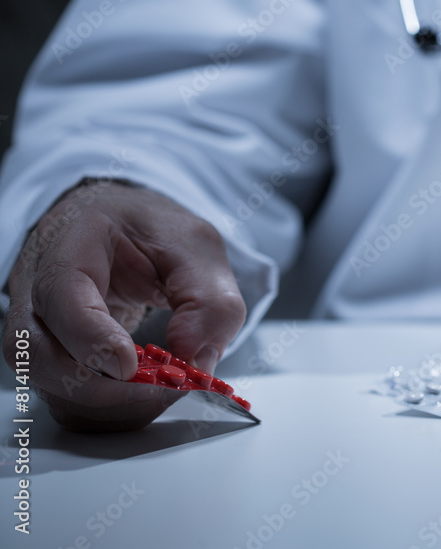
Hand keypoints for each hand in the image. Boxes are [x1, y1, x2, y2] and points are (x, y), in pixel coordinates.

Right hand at [1, 180, 245, 430]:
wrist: (117, 225)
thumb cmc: (149, 229)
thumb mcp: (195, 245)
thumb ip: (208, 299)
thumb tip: (197, 359)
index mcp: (68, 248)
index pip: (60, 301)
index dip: (93, 341)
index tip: (132, 365)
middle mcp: (37, 293)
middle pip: (43, 358)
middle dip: (109, 387)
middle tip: (167, 385)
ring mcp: (38, 330)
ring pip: (52, 389)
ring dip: (113, 405)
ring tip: (165, 388)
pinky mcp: (53, 359)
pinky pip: (68, 400)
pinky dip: (110, 409)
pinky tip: (147, 392)